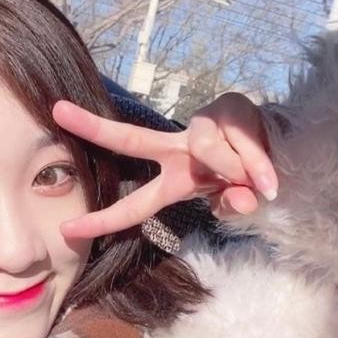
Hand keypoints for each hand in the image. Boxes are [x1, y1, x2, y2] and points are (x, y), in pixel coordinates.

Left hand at [52, 92, 278, 238]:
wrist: (281, 147)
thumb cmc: (246, 179)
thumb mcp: (234, 201)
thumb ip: (233, 204)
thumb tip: (244, 199)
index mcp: (172, 178)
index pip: (133, 202)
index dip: (101, 217)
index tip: (65, 228)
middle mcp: (177, 150)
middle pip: (131, 139)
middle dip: (94, 128)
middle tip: (56, 110)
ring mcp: (199, 128)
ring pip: (206, 148)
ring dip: (237, 170)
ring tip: (260, 181)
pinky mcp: (226, 108)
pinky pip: (238, 141)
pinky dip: (256, 163)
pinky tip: (267, 171)